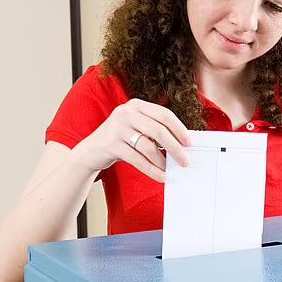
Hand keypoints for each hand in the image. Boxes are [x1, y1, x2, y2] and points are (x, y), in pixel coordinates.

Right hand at [71, 99, 191, 181]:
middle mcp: (126, 113)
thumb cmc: (119, 140)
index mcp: (136, 105)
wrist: (91, 150)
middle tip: (185, 160)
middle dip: (175, 147)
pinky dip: (151, 170)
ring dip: (162, 161)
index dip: (179, 129)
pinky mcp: (112, 144)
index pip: (164, 115)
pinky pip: (137, 159)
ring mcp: (117, 128)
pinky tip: (160, 177)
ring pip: (148, 146)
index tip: (190, 143)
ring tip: (170, 170)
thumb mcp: (135, 127)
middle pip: (158, 130)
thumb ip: (153, 130)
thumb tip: (181, 144)